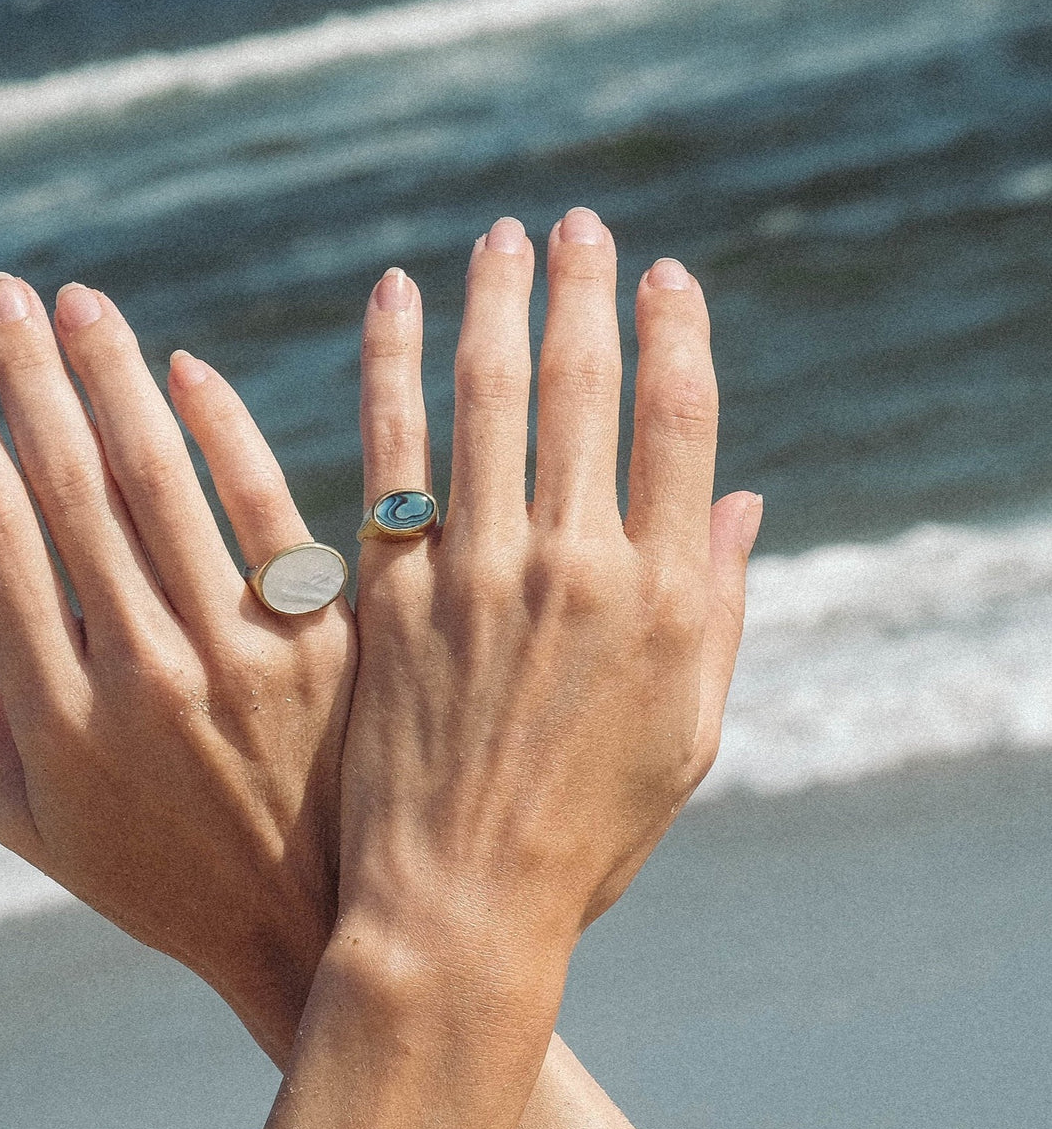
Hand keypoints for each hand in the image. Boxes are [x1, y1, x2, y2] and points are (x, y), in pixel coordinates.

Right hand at [0, 274, 353, 1062]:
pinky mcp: (325, 639)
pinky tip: (184, 368)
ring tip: (76, 302)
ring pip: (162, 480)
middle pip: (71, 490)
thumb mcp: (32, 822)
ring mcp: (242, 652)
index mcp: (63, 720)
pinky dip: (224, 430)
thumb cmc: (158, 873)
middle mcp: (145, 673)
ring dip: (112, 377)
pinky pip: (269, 508)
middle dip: (28, 381)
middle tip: (1, 294)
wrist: (314, 928)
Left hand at [266, 211, 759, 1128]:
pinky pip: (384, 450)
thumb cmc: (585, 831)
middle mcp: (571, 565)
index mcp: (661, 597)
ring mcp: (472, 572)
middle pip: (583, 389)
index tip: (663, 276)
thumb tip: (744, 498)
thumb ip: (717, 607)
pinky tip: (389, 302)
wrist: (458, 903)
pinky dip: (387, 366)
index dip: (674, 336)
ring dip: (493, 305)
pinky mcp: (387, 590)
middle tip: (573, 224)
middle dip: (582, 293)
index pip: (676, 425)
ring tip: (495, 239)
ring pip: (485, 399)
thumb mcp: (686, 733)